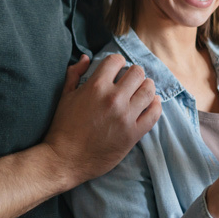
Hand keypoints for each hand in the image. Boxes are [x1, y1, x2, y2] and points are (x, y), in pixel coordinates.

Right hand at [43, 54, 161, 189]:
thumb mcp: (65, 96)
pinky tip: (151, 104)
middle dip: (134, 74)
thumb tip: (86, 58)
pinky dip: (155, 105)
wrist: (66, 159)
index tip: (117, 69)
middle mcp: (113, 99)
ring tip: (141, 91)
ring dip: (146, 87)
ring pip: (149, 90)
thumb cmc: (63, 127)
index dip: (117, 62)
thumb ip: (75, 74)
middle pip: (137, 73)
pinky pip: (154, 113)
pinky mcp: (133, 133)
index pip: (116, 61)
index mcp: (95, 87)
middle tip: (130, 81)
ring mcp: (126, 116)